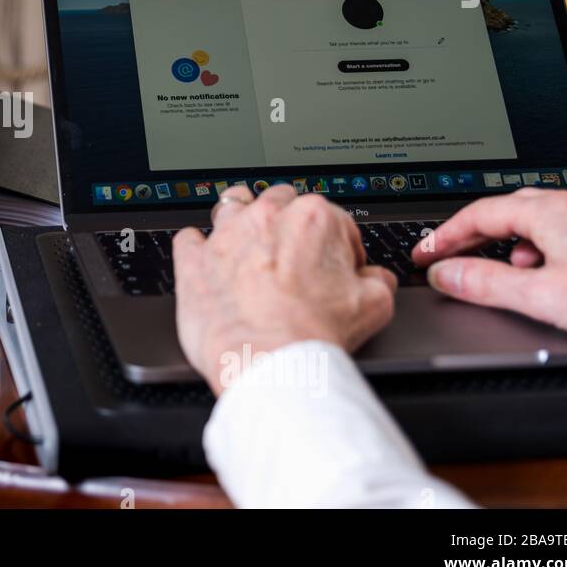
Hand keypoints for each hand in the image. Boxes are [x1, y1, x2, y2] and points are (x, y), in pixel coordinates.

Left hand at [173, 184, 395, 394]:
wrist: (267, 363)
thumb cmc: (312, 336)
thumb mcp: (374, 306)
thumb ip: (377, 280)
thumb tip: (375, 278)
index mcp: (314, 219)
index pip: (333, 219)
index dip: (338, 246)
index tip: (335, 267)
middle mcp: (266, 218)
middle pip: (279, 203)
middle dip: (288, 225)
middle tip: (292, 256)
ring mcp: (225, 236)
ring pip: (232, 207)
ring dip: (241, 220)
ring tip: (248, 243)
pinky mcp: (193, 260)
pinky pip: (188, 239)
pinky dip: (197, 247)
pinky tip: (206, 260)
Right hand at [412, 184, 566, 341]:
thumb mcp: (544, 297)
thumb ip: (487, 284)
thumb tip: (446, 273)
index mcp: (549, 213)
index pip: (479, 213)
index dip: (445, 235)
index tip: (427, 254)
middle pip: (511, 207)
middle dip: (478, 233)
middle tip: (455, 257)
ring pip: (548, 214)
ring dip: (519, 237)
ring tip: (514, 269)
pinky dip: (555, 242)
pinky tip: (564, 264)